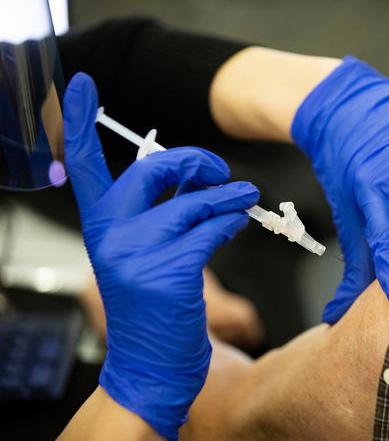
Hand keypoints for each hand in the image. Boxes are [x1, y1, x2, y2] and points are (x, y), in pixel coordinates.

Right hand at [63, 73, 258, 439]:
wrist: (149, 366)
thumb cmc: (154, 307)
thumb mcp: (143, 255)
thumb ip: (162, 214)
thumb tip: (202, 180)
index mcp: (101, 226)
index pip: (83, 165)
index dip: (82, 123)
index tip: (82, 84)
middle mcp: (110, 235)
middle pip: (154, 170)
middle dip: (196, 162)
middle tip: (221, 173)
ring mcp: (135, 254)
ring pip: (193, 202)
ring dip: (229, 196)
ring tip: (245, 199)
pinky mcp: (167, 272)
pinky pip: (211, 228)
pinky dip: (231, 221)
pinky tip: (237, 224)